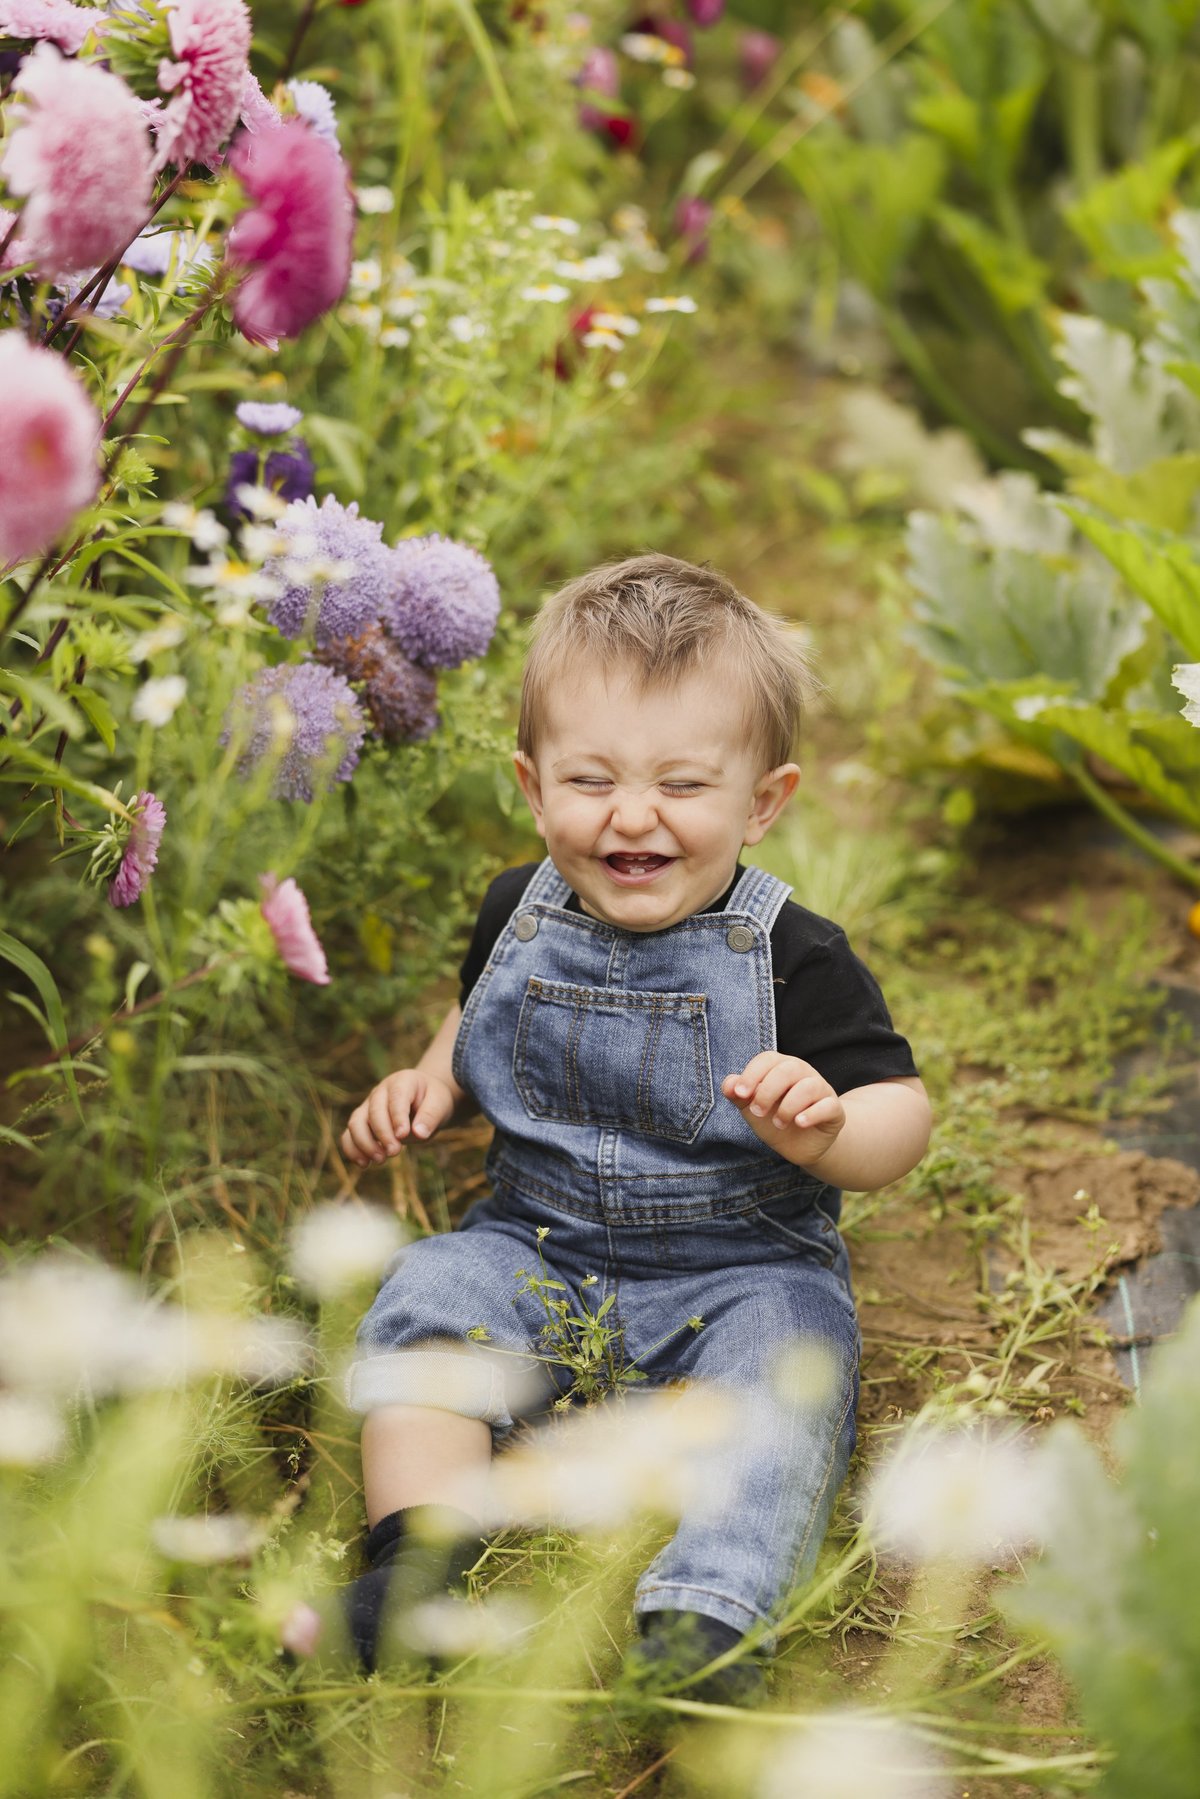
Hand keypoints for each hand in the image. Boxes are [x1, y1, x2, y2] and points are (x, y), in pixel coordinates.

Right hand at [340, 1070, 456, 1166]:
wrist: (425, 1100)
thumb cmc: (433, 1100)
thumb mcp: (440, 1104)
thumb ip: (431, 1116)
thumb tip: (419, 1133)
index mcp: (402, 1081)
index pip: (396, 1097)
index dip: (397, 1117)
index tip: (402, 1135)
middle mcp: (381, 1092)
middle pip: (374, 1111)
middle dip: (382, 1134)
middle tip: (394, 1152)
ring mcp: (368, 1106)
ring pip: (355, 1122)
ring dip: (364, 1143)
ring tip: (380, 1160)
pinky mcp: (362, 1122)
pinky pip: (349, 1135)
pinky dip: (352, 1149)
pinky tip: (364, 1164)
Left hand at [721, 1053, 844, 1165]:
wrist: (803, 1145)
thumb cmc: (775, 1120)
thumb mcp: (753, 1109)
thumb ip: (739, 1095)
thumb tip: (728, 1084)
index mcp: (780, 1067)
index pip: (767, 1059)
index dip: (751, 1074)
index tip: (739, 1094)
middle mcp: (803, 1073)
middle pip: (787, 1070)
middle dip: (767, 1091)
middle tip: (757, 1112)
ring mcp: (821, 1090)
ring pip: (808, 1087)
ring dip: (788, 1107)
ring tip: (779, 1123)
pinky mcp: (834, 1109)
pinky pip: (828, 1105)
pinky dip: (811, 1114)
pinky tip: (799, 1123)